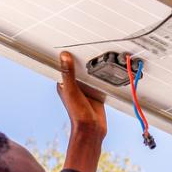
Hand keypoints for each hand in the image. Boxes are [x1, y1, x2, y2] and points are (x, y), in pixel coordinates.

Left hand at [58, 52, 106, 171]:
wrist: (93, 130)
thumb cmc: (77, 114)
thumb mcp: (72, 91)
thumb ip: (68, 73)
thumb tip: (63, 56)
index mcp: (64, 84)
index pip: (63, 66)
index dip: (64, 55)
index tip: (66, 42)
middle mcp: (75, 85)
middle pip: (78, 67)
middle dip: (81, 57)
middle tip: (85, 42)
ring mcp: (86, 88)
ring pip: (90, 72)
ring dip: (93, 65)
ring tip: (97, 50)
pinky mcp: (97, 92)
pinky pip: (100, 79)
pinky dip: (104, 74)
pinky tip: (108, 66)